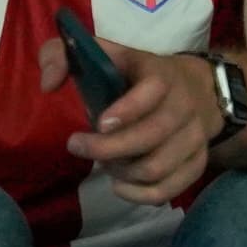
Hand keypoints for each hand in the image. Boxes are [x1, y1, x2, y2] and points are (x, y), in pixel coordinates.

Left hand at [61, 42, 221, 208]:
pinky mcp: (199, 161)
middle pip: (152, 135)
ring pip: (159, 166)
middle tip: (77, 146)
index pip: (153, 90)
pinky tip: (120, 184)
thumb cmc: (135, 72)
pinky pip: (172, 187)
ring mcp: (195, 136)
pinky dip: (141, 194)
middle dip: (108, 148)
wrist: (196, 87)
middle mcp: (184, 105)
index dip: (127, 109)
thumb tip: (48, 84)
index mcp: (159, 74)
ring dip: (123, 171)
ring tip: (103, 162)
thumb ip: (61, 56)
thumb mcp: (99, 52)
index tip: (99, 123)